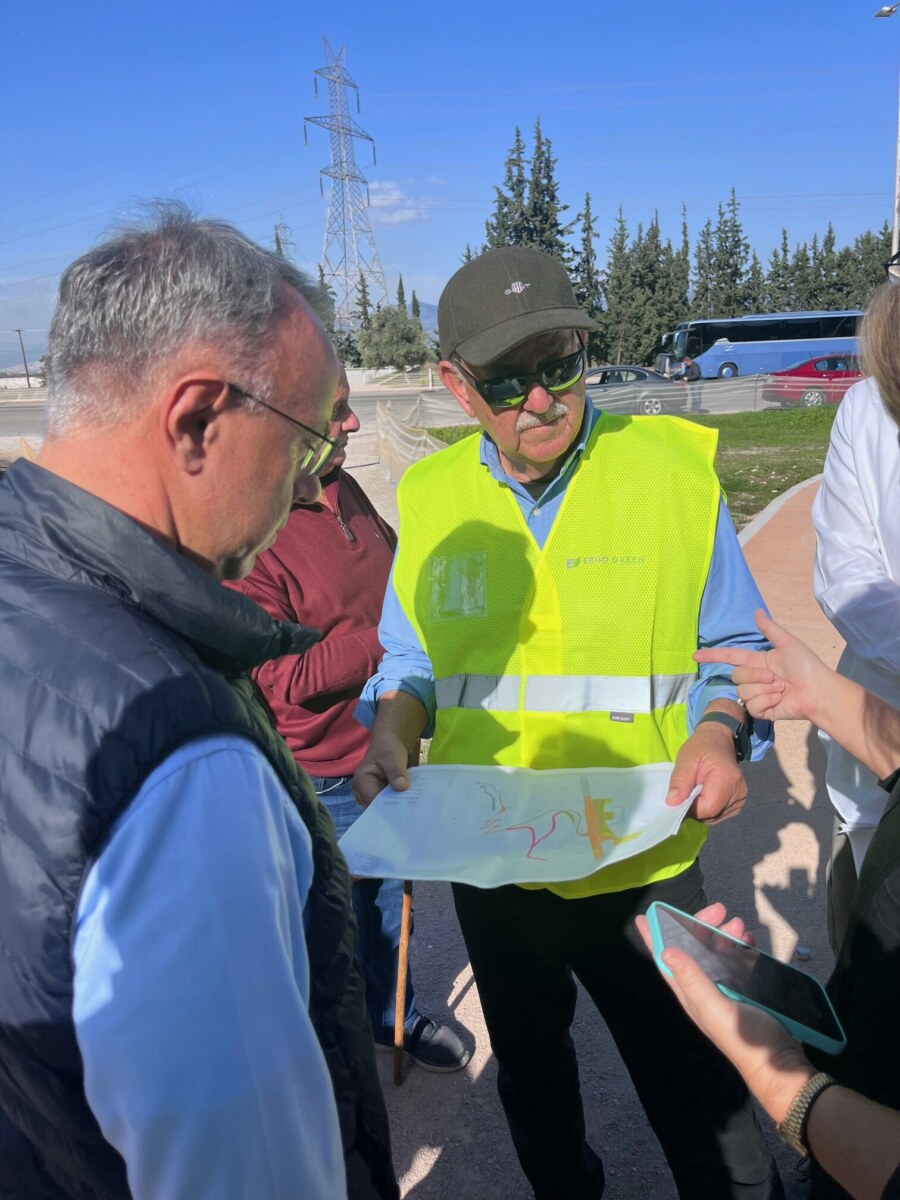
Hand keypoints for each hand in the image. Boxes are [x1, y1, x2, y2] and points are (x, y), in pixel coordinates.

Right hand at [352, 732, 411, 806]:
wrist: (388, 743)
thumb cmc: (388, 748)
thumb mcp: (393, 757)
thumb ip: (396, 772)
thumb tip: (402, 787)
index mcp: (361, 781)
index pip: (374, 801)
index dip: (389, 806)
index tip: (406, 808)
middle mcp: (361, 792)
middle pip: (377, 807)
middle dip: (393, 809)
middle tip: (412, 810)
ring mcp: (369, 795)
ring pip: (383, 808)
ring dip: (396, 807)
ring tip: (412, 807)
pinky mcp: (378, 796)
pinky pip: (387, 804)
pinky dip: (397, 803)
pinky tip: (409, 803)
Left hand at [635, 902, 813, 1124]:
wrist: (782, 1063)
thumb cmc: (745, 1038)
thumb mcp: (716, 1007)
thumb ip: (693, 979)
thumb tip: (665, 951)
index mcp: (691, 994)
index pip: (666, 961)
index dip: (655, 938)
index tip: (645, 916)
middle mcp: (704, 989)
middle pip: (694, 949)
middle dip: (702, 926)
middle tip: (720, 908)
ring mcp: (725, 990)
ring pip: (717, 952)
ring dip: (725, 934)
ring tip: (740, 924)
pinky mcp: (745, 991)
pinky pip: (737, 961)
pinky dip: (741, 947)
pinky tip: (750, 940)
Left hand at [666, 719, 746, 822]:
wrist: (718, 742)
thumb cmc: (701, 748)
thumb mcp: (686, 760)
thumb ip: (679, 782)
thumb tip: (672, 803)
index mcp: (727, 779)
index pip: (708, 808)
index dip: (690, 808)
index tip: (680, 798)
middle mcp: (739, 792)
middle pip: (711, 814)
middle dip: (694, 809)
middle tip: (685, 792)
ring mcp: (741, 799)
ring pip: (714, 817)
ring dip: (700, 810)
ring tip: (695, 791)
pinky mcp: (738, 803)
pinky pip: (719, 815)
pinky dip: (708, 809)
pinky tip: (703, 795)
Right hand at [694, 610, 827, 723]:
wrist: (818, 692)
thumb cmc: (807, 666)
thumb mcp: (788, 644)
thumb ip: (770, 629)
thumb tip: (757, 612)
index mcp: (758, 661)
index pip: (730, 657)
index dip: (713, 656)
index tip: (696, 655)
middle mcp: (755, 678)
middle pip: (737, 676)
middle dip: (754, 676)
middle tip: (775, 678)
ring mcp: (757, 695)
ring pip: (743, 691)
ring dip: (764, 690)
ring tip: (781, 690)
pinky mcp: (762, 711)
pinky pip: (752, 706)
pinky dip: (767, 702)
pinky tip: (779, 701)